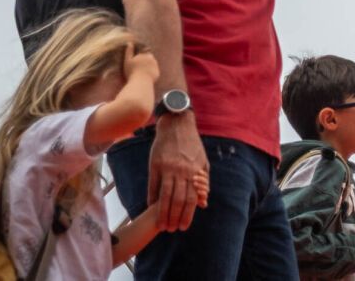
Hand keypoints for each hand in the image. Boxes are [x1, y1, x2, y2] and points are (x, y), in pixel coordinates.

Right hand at [123, 45, 160, 90]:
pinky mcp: (157, 73)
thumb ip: (129, 51)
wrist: (141, 82)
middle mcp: (151, 59)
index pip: (144, 52)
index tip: (138, 60)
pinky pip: (154, 71)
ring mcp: (155, 66)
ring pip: (153, 64)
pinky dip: (152, 72)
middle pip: (149, 57)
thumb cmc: (132, 71)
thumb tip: (129, 42)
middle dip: (146, 60)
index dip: (141, 55)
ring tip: (144, 72)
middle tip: (141, 66)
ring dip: (149, 66)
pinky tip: (146, 76)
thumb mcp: (127, 61)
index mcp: (145, 55)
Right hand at [148, 113, 206, 231]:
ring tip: (161, 225)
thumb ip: (203, 182)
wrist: (177, 124)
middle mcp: (181, 171)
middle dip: (174, 217)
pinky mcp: (155, 165)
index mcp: (194, 171)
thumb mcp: (202, 161)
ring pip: (164, 196)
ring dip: (162, 213)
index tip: (183, 226)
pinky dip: (151, 199)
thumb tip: (203, 203)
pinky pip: (152, 185)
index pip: (191, 198)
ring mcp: (167, 168)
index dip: (187, 214)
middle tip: (171, 229)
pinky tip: (151, 208)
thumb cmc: (191, 145)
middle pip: (177, 200)